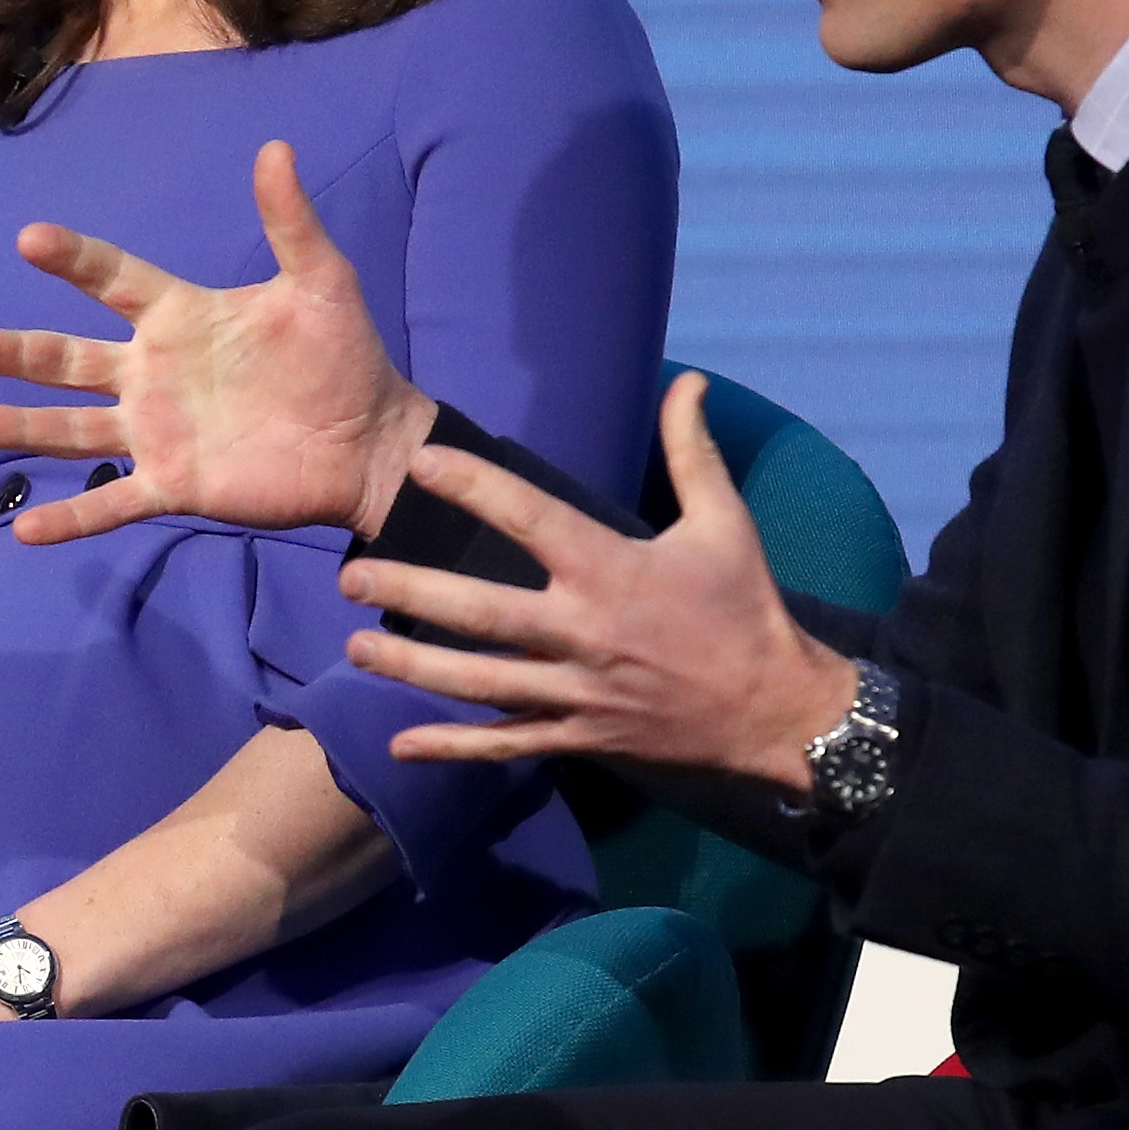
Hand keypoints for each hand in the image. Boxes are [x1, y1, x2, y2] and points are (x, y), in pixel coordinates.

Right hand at [0, 139, 436, 543]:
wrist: (370, 441)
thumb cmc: (345, 356)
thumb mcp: (321, 282)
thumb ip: (291, 222)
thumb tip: (276, 148)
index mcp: (179, 319)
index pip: (112, 280)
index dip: (73, 260)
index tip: (30, 239)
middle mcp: (152, 374)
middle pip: (69, 360)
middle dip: (20, 353)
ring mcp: (156, 433)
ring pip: (73, 429)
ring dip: (21, 427)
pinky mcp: (173, 485)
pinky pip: (111, 502)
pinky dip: (70, 518)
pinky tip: (24, 530)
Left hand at [340, 372, 862, 785]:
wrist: (778, 711)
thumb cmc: (746, 610)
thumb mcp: (725, 524)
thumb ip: (693, 452)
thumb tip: (688, 382)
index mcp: (614, 570)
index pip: (530, 519)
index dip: (473, 487)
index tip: (418, 463)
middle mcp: (587, 633)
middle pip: (483, 614)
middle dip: (412, 596)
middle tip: (350, 576)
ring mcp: (579, 692)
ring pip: (480, 684)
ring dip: (413, 670)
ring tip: (354, 650)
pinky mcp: (580, 736)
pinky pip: (507, 744)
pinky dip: (453, 747)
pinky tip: (399, 745)